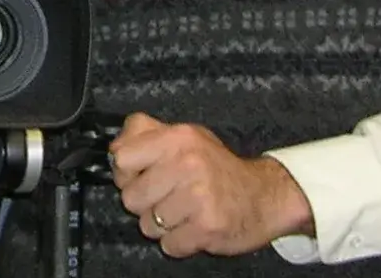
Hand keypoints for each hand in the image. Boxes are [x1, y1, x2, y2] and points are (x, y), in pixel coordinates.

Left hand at [108, 112, 314, 257]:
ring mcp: (198, 197)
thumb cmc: (219, 168)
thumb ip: (148, 135)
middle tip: (167, 197)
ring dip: (162, 225)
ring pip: (147, 225)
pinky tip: (193, 227)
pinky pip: (169, 245)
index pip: (122, 157)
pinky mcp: (207, 228)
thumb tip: (114, 148)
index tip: (140, 175)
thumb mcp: (187, 137)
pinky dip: (179, 243)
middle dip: (144, 203)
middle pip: (130, 197)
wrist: (266, 196)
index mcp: (178, 138)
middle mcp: (187, 164)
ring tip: (183, 213)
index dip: (126, 172)